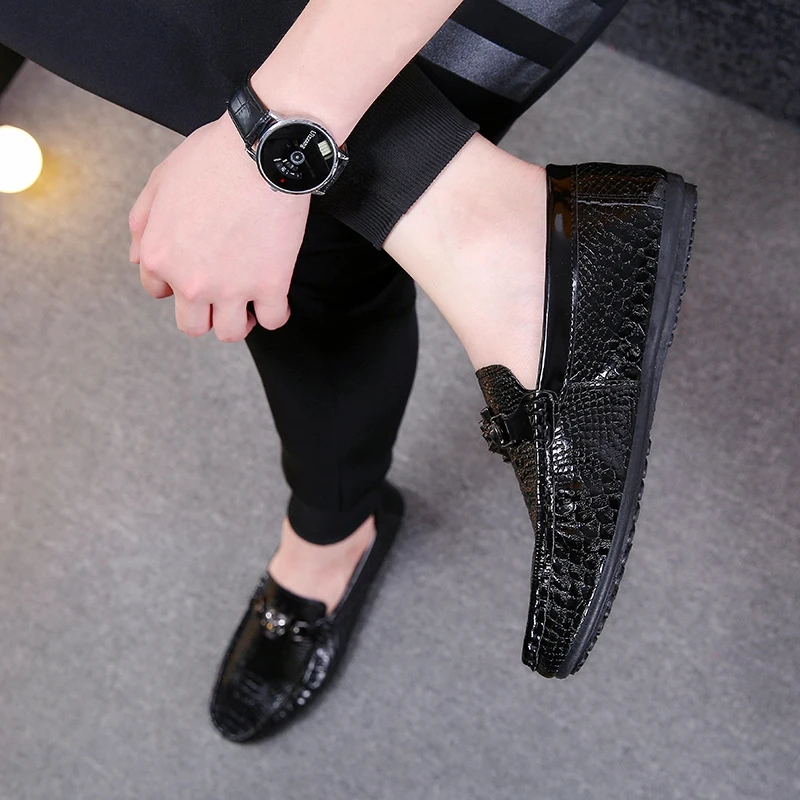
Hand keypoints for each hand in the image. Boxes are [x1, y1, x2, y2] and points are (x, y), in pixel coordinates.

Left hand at [128, 112, 310, 340]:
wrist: (260, 151)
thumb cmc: (213, 158)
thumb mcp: (160, 180)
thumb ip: (142, 224)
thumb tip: (136, 259)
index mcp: (160, 256)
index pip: (157, 292)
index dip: (175, 283)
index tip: (193, 274)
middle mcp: (192, 281)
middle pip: (192, 325)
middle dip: (204, 313)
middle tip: (220, 297)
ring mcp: (233, 287)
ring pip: (231, 332)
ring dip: (239, 321)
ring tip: (248, 305)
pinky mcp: (271, 285)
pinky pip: (273, 320)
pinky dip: (275, 313)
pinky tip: (275, 299)